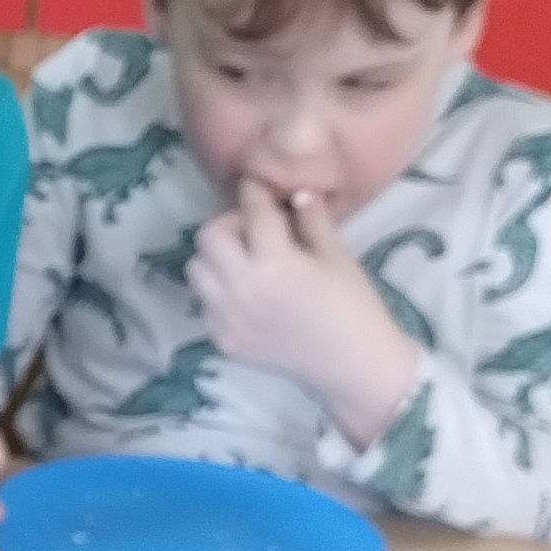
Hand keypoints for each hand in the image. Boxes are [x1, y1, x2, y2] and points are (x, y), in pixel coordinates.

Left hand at [187, 183, 418, 439]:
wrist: (353, 364)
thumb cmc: (353, 306)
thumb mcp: (336, 256)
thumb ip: (310, 220)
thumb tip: (295, 190)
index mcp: (274, 263)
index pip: (252, 211)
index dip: (255, 192)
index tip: (258, 186)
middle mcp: (241, 288)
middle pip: (209, 236)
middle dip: (230, 224)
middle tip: (255, 229)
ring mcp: (226, 317)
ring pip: (197, 268)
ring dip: (217, 257)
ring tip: (247, 261)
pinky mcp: (222, 338)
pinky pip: (205, 301)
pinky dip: (219, 289)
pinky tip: (249, 293)